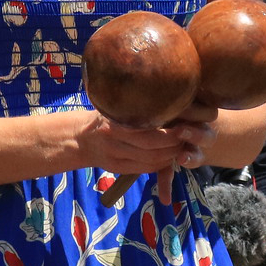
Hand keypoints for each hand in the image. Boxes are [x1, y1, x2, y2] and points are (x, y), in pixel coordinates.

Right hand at [82, 108, 217, 206]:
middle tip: (186, 135)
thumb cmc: (103, 115)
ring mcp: (115, 157)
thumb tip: (168, 97)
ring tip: (180, 144)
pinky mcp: (117, 168)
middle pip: (152, 149)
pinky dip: (160, 164)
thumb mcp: (114, 105)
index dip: (171, 132)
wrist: (79, 137)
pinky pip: (145, 169)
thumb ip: (135, 105)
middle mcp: (113, 142)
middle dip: (174, 144)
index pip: (149, 133)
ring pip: (151, 161)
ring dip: (170, 155)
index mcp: (114, 123)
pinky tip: (167, 155)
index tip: (184, 124)